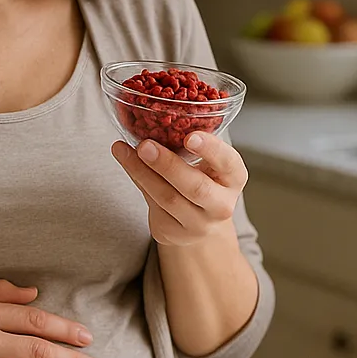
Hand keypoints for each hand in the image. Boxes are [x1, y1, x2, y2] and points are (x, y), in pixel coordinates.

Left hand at [111, 132, 249, 246]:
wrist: (199, 225)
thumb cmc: (202, 183)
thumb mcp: (206, 165)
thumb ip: (186, 148)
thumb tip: (149, 125)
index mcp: (233, 179)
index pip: (227, 163)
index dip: (210, 149)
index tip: (190, 137)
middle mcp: (221, 205)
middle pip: (195, 187)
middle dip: (167, 164)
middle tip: (145, 145)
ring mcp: (198, 224)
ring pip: (167, 197)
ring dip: (141, 171)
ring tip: (123, 150)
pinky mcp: (173, 233)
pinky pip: (152, 205)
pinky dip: (137, 180)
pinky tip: (127, 163)